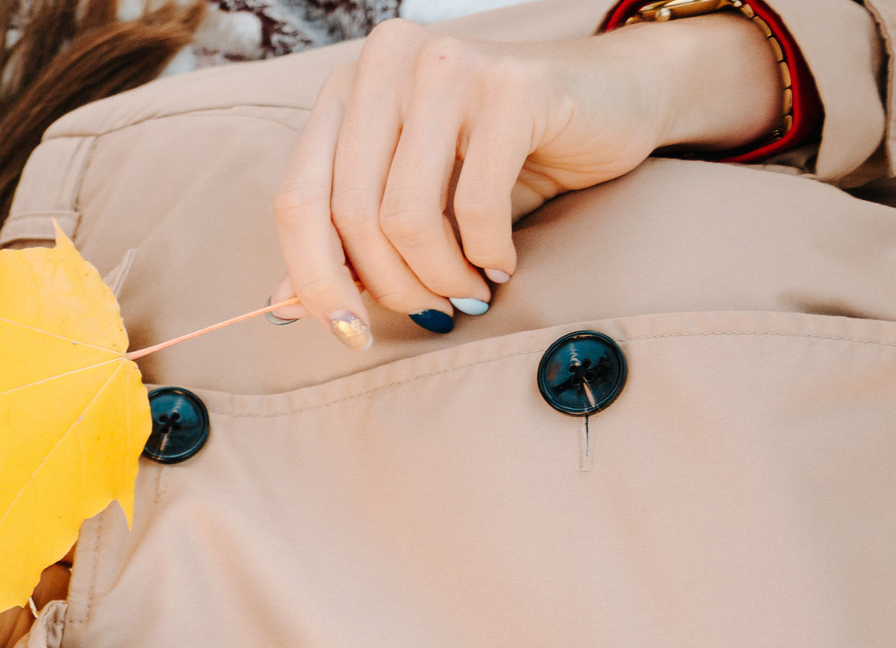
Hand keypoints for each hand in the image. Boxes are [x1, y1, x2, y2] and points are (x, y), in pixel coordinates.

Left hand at [274, 14, 783, 345]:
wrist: (614, 98)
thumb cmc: (503, 156)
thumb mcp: (415, 201)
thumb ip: (345, 245)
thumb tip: (281, 306)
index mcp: (346, 90)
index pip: (296, 199)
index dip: (313, 279)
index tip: (346, 334)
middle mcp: (386, 65)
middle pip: (349, 214)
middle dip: (389, 287)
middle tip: (430, 315)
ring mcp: (448, 68)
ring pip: (405, 215)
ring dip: (438, 277)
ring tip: (467, 293)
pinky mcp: (513, 85)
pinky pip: (475, 205)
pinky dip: (486, 254)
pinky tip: (501, 263)